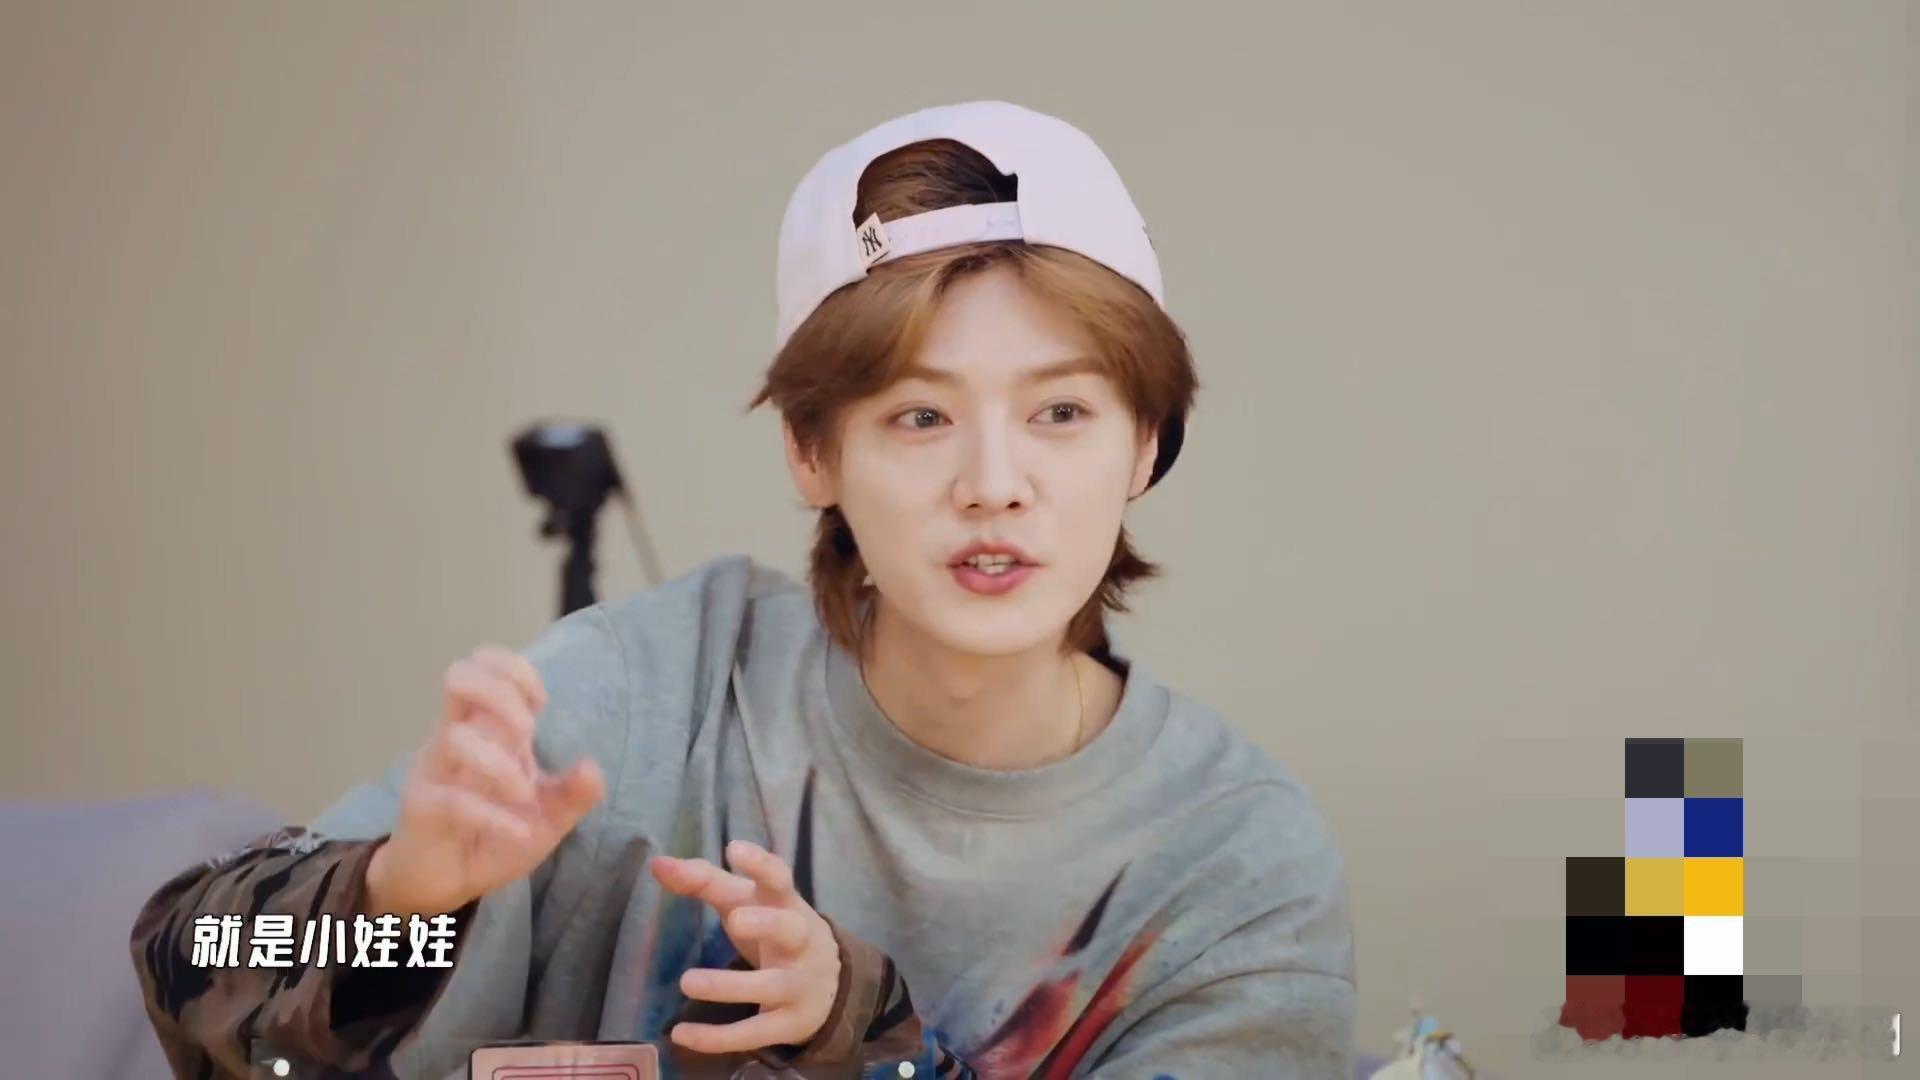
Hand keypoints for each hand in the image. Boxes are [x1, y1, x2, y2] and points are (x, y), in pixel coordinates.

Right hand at [364, 645, 604, 916]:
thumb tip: (591, 766)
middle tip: (528, 733)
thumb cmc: (493, 836)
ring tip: (524, 794)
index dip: (513, 669)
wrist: (447, 883)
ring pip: (454, 737)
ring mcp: (433, 770)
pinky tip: (520, 832)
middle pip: (458, 677)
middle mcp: (453, 737)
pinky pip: (452, 800)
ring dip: (499, 764)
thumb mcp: (547, 817)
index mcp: (483, 727)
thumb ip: (574, 793)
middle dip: (500, 693)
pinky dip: (493, 816)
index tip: (542, 703)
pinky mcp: (421, 808)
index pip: (483, 664)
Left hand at [650, 840, 840, 1055]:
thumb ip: (704, 881)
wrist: (827, 985)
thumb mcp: (747, 902)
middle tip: (735, 920)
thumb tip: (657, 863)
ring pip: (771, 986)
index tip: (734, 848)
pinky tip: (682, 1035)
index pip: (780, 878)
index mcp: (787, 904)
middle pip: (791, 928)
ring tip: (688, 982)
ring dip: (730, 986)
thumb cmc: (773, 929)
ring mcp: (798, 984)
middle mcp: (799, 941)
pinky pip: (755, 1032)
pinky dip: (718, 1037)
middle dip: (767, 924)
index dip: (760, 864)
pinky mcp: (789, 1023)